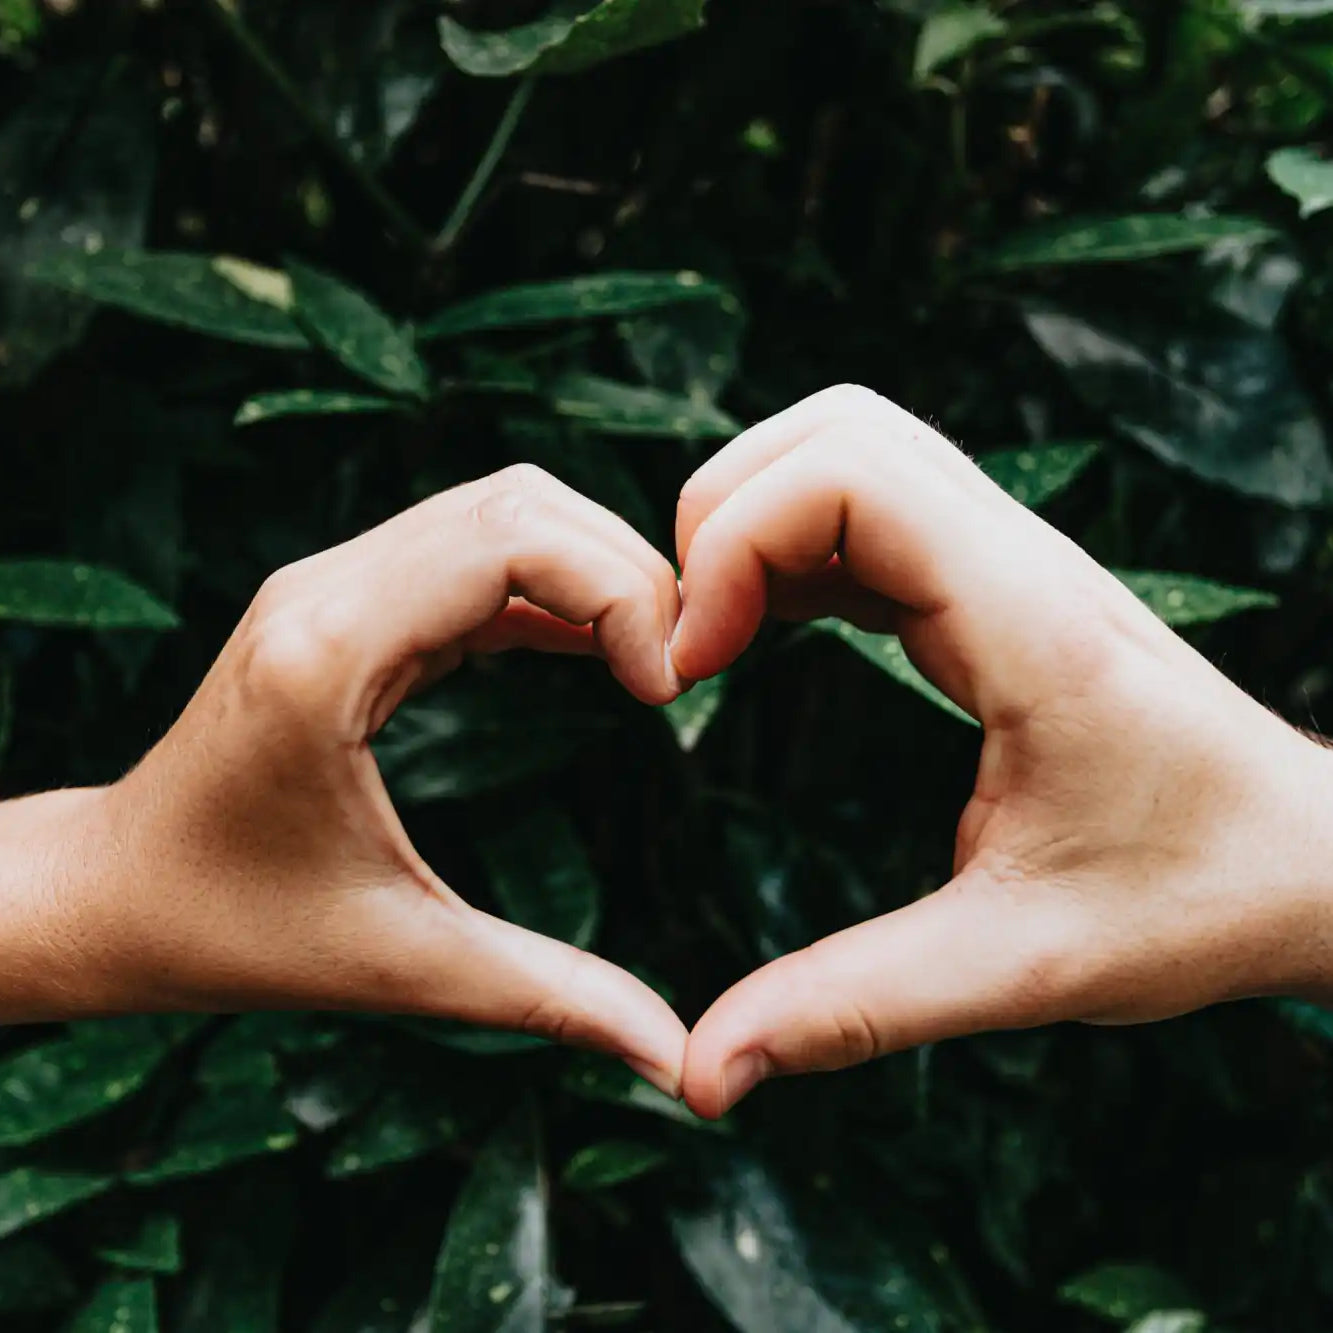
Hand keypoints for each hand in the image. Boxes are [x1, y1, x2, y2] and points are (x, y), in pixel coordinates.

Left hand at [11, 466, 686, 1094]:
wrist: (110, 895)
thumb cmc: (230, 932)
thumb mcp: (399, 966)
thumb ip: (548, 997)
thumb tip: (675, 1057)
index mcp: (331, 652)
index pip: (511, 539)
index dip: (620, 592)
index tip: (666, 691)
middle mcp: (326, 590)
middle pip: (518, 503)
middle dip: (624, 570)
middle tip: (680, 671)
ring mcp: (330, 585)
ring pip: (499, 510)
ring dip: (591, 568)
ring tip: (653, 659)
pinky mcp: (343, 602)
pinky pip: (470, 553)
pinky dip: (549, 586)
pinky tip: (597, 649)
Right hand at [672, 385, 1332, 1118]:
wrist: (1308, 862)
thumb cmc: (1193, 901)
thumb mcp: (1019, 968)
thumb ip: (854, 1008)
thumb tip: (706, 1075)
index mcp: (1028, 623)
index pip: (848, 475)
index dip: (734, 549)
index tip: (692, 672)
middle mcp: (1018, 560)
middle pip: (833, 432)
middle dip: (723, 517)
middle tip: (691, 649)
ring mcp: (1008, 559)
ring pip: (846, 449)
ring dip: (752, 521)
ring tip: (715, 641)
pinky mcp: (992, 582)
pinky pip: (866, 511)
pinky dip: (787, 549)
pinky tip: (760, 635)